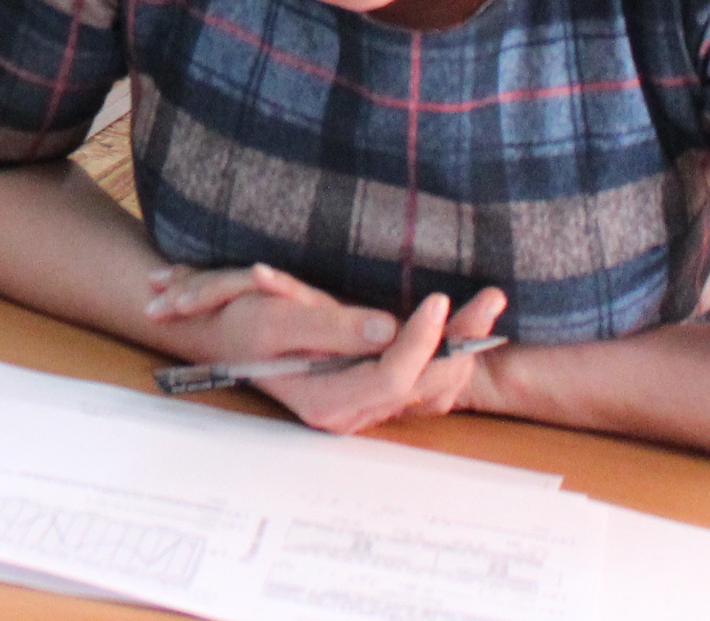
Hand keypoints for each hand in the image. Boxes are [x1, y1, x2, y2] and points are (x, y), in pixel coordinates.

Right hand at [141, 260, 508, 434]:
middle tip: (492, 298)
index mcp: (326, 400)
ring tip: (489, 303)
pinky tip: (461, 322)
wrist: (217, 335)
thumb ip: (331, 325)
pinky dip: (447, 351)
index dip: (421, 341)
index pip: (392, 377)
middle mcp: (349, 411)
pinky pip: (422, 379)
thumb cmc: (240, 324)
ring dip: (464, 346)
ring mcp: (362, 403)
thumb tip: (387, 328)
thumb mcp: (275, 316)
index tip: (438, 298)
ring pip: (431, 385)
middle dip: (462, 342)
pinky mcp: (369, 387)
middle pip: (424, 385)